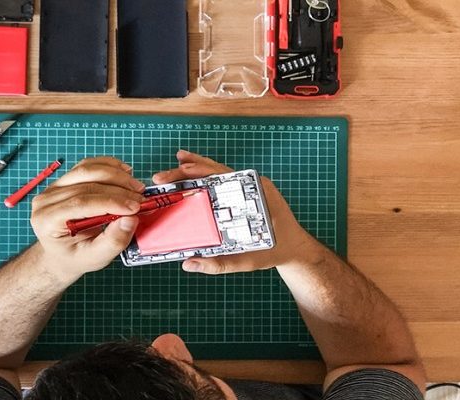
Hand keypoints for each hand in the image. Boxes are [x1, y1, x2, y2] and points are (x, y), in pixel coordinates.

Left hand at [31, 157, 145, 280]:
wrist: (61, 254)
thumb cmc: (76, 258)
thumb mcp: (95, 258)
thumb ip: (113, 241)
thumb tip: (130, 219)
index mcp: (47, 220)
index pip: (80, 202)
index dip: (110, 201)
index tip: (135, 207)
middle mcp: (46, 199)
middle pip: (85, 183)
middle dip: (118, 188)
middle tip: (141, 197)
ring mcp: (54, 186)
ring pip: (87, 170)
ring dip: (115, 174)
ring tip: (136, 186)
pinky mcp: (66, 179)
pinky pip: (88, 166)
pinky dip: (109, 166)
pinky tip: (125, 173)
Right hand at [153, 150, 314, 274]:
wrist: (296, 250)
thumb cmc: (277, 252)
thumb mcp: (247, 260)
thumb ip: (219, 263)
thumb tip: (189, 263)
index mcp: (256, 193)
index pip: (223, 176)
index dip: (200, 171)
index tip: (181, 171)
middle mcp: (252, 185)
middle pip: (215, 171)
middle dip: (188, 170)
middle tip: (163, 176)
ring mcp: (248, 187)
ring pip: (217, 173)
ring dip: (193, 169)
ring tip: (172, 167)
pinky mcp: (244, 193)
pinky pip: (221, 182)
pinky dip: (204, 176)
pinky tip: (188, 173)